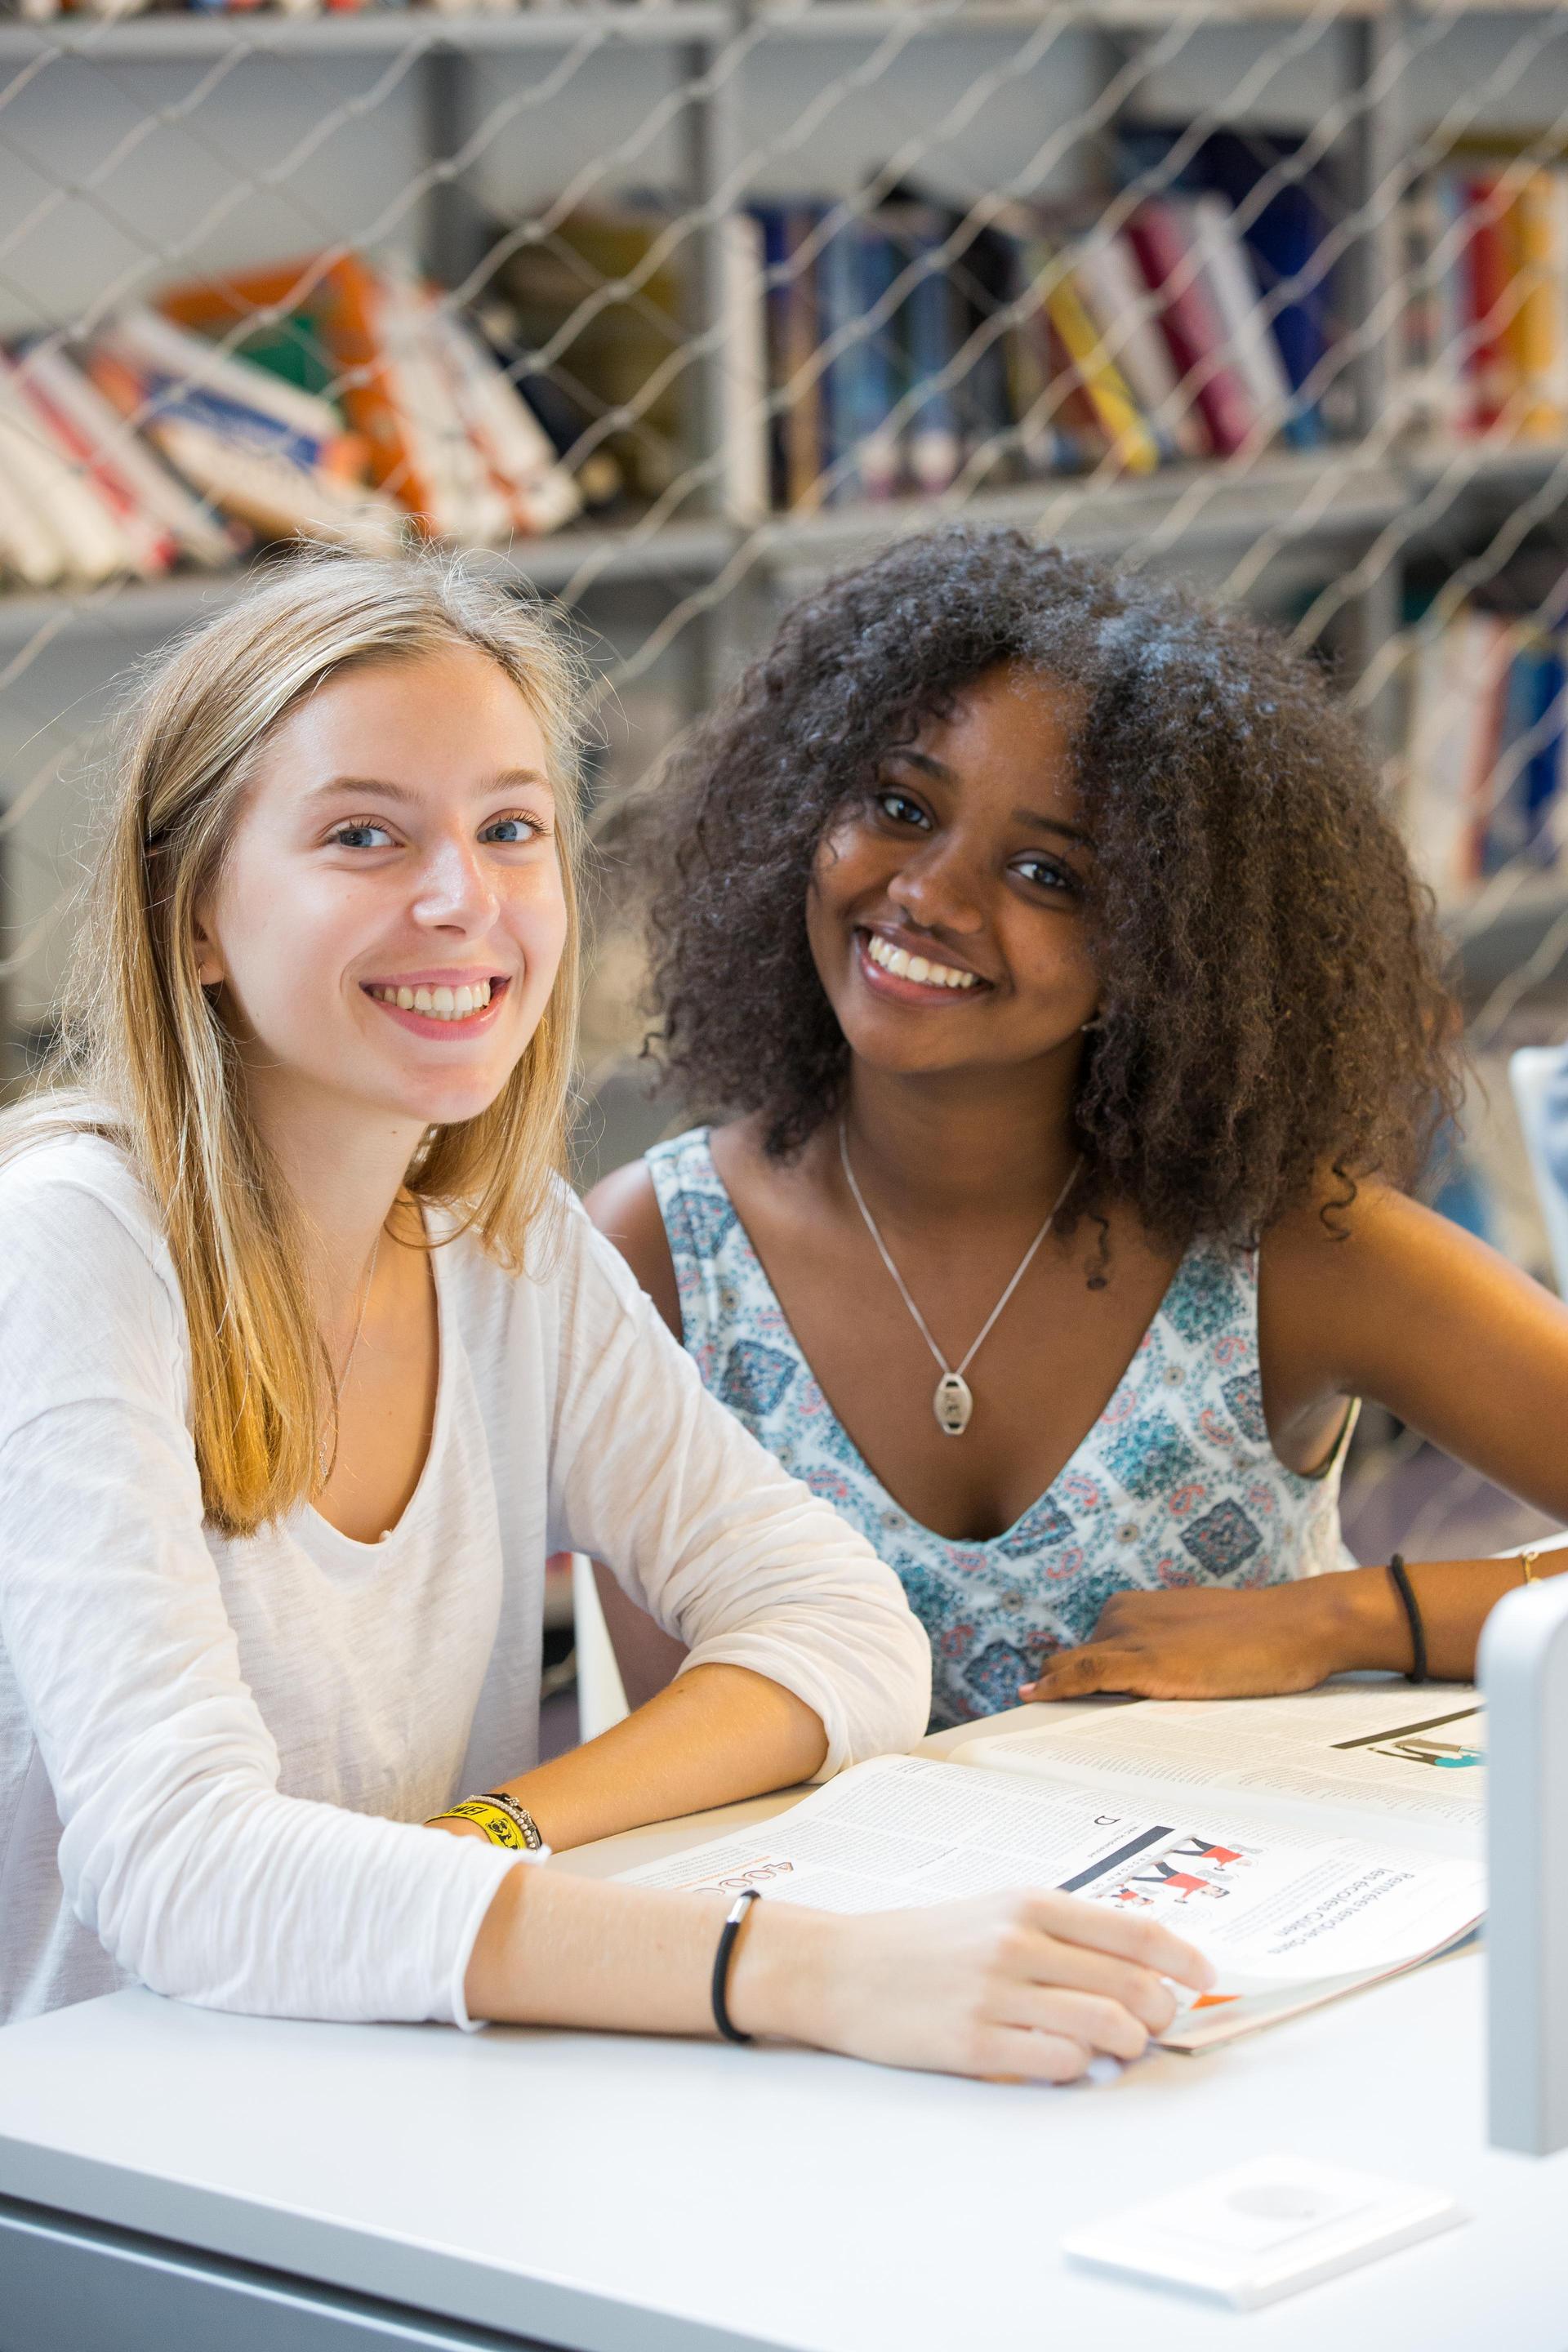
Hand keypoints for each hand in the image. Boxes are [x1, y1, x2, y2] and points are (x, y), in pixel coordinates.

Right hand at [736, 1888, 1214, 2083]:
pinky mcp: (975, 2043)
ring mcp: (997, 1994)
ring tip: (1121, 2047)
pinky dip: (1080, 2066)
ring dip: (1128, 2045)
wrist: (842, 1968)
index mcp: (1029, 1903)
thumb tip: (1139, 1964)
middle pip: (1131, 1983)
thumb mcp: (994, 1911)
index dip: (1183, 1958)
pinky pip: (1059, 2061)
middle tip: (1159, 2023)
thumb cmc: (925, 1943)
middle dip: (1161, 2011)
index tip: (1206, 1978)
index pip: (1134, 1930)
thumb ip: (1060, 1932)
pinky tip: (1070, 2060)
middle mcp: (1018, 1942)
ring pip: (1106, 2026)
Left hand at [1018, 1578, 1357, 1703]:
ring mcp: (1131, 1636)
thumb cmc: (1258, 1638)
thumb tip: (1136, 1693)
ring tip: (1039, 1733)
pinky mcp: (1145, 1660)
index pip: (1083, 1654)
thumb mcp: (1196, 1641)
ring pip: (1072, 1671)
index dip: (1066, 1685)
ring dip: (1056, 1699)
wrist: (1297, 1624)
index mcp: (1130, 1609)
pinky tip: (1033, 1699)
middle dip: (1061, 1695)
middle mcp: (1121, 1616)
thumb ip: (1161, 1657)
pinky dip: (1057, 1687)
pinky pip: (1086, 1673)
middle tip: (1043, 1736)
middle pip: (1073, 1665)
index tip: (1047, 1711)